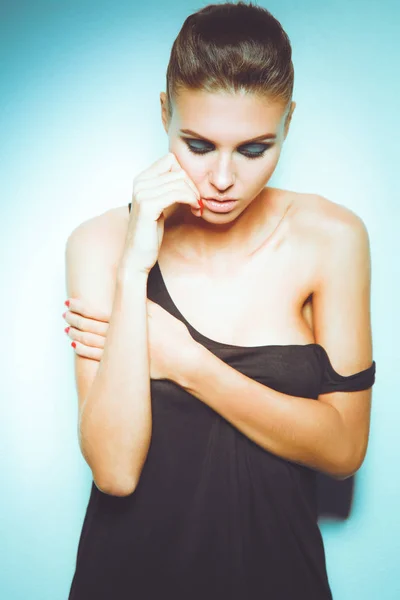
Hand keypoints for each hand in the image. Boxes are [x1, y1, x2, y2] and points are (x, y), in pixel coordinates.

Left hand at [63, 298, 196, 380]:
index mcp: (129, 321)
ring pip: (92, 342)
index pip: (98, 312)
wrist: (184, 361)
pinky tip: (76, 346)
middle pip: (91, 326)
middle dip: (75, 319)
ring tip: (67, 328)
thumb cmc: (176, 337)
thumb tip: (129, 293)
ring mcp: (121, 352)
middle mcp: (122, 337)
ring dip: (77, 334)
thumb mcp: (160, 313)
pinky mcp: (124, 365)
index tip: (72, 301)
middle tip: (64, 314)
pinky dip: (85, 351)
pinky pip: (99, 358)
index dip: (83, 307)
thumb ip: (143, 304)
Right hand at [120, 152, 201, 276]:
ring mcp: (142, 193)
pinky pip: (177, 193)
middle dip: (193, 186)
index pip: (171, 160)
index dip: (185, 174)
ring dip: (194, 195)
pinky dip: (191, 200)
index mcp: (142, 179)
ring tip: (196, 209)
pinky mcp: (148, 206)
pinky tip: (195, 211)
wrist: (137, 257)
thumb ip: (169, 189)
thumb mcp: (161, 205)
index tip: (191, 192)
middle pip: (178, 170)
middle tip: (198, 203)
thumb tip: (189, 178)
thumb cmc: (150, 233)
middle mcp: (139, 182)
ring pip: (180, 182)